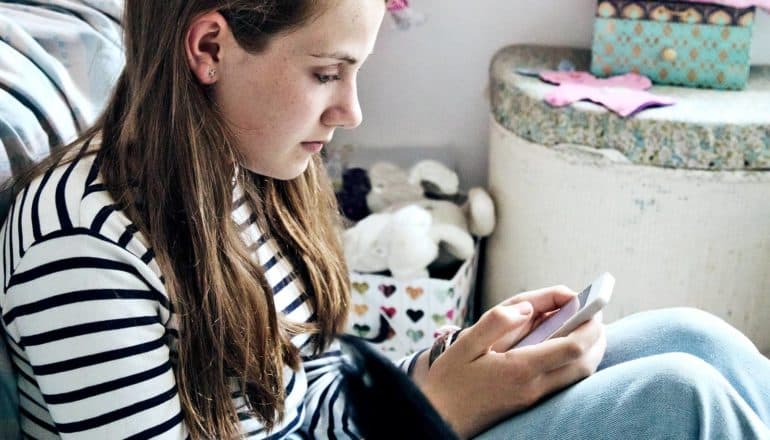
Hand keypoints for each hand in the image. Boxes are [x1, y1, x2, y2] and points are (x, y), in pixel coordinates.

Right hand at [419, 286, 606, 438]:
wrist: (440, 418)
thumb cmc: (449, 380)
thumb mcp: (465, 344)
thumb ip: (495, 322)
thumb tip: (526, 308)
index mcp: (519, 369)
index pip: (572, 348)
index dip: (589, 327)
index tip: (592, 308)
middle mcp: (533, 387)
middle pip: (585, 364)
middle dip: (597, 338)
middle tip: (594, 315)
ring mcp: (533, 398)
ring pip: (578, 376)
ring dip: (590, 352)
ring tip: (585, 328)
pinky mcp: (530, 403)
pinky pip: (565, 383)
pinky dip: (576, 363)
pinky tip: (566, 348)